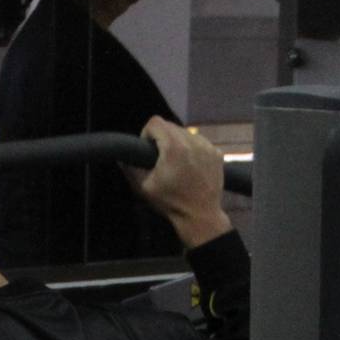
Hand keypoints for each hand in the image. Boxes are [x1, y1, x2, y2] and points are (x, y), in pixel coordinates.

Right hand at [130, 118, 229, 249]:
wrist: (200, 216)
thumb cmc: (171, 202)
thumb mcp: (144, 188)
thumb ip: (130, 168)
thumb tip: (122, 158)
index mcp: (174, 146)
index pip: (155, 122)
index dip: (147, 134)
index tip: (148, 150)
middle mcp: (192, 141)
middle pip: (171, 126)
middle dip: (163, 138)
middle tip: (161, 159)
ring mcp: (207, 146)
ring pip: (186, 133)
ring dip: (178, 143)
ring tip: (177, 163)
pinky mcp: (217, 153)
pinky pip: (200, 142)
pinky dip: (193, 149)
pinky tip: (191, 167)